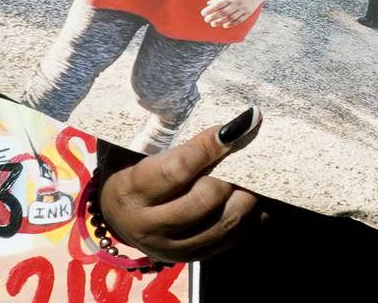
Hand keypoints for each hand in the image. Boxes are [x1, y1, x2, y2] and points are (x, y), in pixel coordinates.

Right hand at [98, 108, 263, 262]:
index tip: (238, 125)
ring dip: (248, 195)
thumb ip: (170, 135)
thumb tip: (224, 120)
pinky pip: (235, 238)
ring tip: (256, 173)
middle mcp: (149, 227)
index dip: (210, 146)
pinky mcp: (194, 257)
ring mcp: (174, 248)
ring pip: (224, 223)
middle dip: (231, 174)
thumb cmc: (133, 169)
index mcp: (131, 192)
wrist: (120, 215)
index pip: (177, 169)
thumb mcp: (137, 149)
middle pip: (205, 200)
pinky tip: (258, 195)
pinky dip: (253, 216)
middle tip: (247, 153)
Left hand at [202, 0, 264, 27]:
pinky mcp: (248, 13)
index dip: (210, 10)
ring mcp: (243, 9)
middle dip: (214, 17)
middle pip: (223, 12)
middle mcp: (236, 3)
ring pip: (230, 18)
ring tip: (213, 24)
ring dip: (221, 22)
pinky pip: (239, 20)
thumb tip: (208, 4)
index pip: (218, 5)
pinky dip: (231, 24)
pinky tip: (225, 25)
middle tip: (206, 20)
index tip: (203, 13)